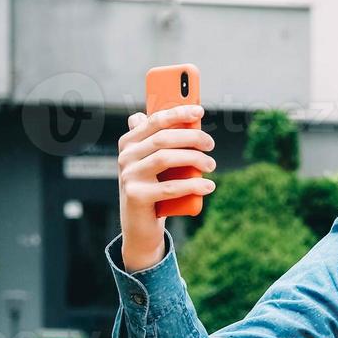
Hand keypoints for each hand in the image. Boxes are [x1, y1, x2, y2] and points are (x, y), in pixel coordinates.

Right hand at [117, 104, 217, 270]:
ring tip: (212, 166)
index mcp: (129, 143)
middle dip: (192, 138)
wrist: (141, 225)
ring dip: (195, 160)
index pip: (154, 120)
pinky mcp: (136, 196)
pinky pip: (169, 187)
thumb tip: (174, 117)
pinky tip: (208, 186)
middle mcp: (125, 156)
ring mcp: (128, 176)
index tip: (199, 111)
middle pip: (163, 139)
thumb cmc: (154, 188)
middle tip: (211, 145)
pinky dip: (193, 185)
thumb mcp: (158, 164)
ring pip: (166, 159)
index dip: (177, 113)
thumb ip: (162, 142)